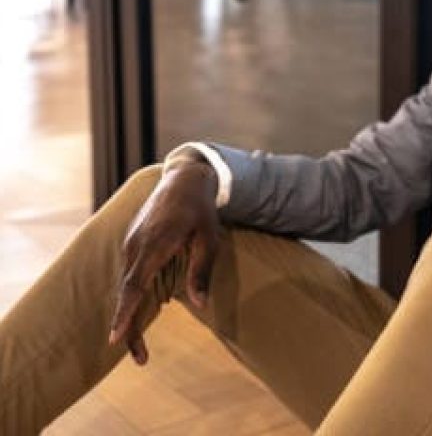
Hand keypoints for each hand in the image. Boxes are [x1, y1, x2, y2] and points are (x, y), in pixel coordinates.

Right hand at [109, 158, 218, 363]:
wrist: (184, 179)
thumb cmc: (200, 210)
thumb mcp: (210, 239)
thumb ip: (202, 271)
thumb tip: (201, 304)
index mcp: (154, 244)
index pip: (134, 286)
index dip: (125, 314)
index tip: (114, 339)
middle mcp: (136, 245)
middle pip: (128, 293)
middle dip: (129, 327)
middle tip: (142, 359)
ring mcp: (130, 243)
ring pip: (127, 286)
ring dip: (131, 314)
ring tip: (141, 346)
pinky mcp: (132, 243)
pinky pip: (130, 274)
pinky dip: (133, 296)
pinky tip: (140, 312)